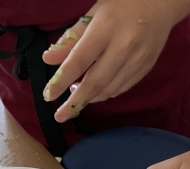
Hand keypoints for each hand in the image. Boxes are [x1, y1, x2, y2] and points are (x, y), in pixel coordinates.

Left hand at [42, 0, 189, 122]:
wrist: (162, 2)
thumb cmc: (121, 5)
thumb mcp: (92, 15)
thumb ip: (70, 39)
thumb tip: (48, 59)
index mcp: (106, 28)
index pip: (78, 61)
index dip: (61, 81)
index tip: (48, 95)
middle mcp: (124, 45)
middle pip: (94, 83)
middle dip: (74, 103)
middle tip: (59, 115)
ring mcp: (137, 59)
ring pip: (107, 90)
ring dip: (88, 98)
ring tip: (76, 93)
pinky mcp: (146, 67)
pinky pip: (120, 89)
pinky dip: (104, 94)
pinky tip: (95, 90)